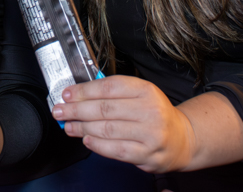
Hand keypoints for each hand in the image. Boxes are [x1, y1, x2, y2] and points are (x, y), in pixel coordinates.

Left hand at [52, 75, 196, 172]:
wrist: (182, 139)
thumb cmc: (154, 114)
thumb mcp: (140, 95)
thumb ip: (114, 93)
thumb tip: (79, 95)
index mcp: (146, 90)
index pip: (109, 88)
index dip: (84, 91)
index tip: (66, 94)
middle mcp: (150, 110)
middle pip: (105, 109)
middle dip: (77, 110)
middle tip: (60, 110)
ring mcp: (151, 134)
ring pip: (108, 129)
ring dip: (82, 128)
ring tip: (68, 126)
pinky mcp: (148, 155)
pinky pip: (116, 150)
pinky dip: (98, 145)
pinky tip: (86, 139)